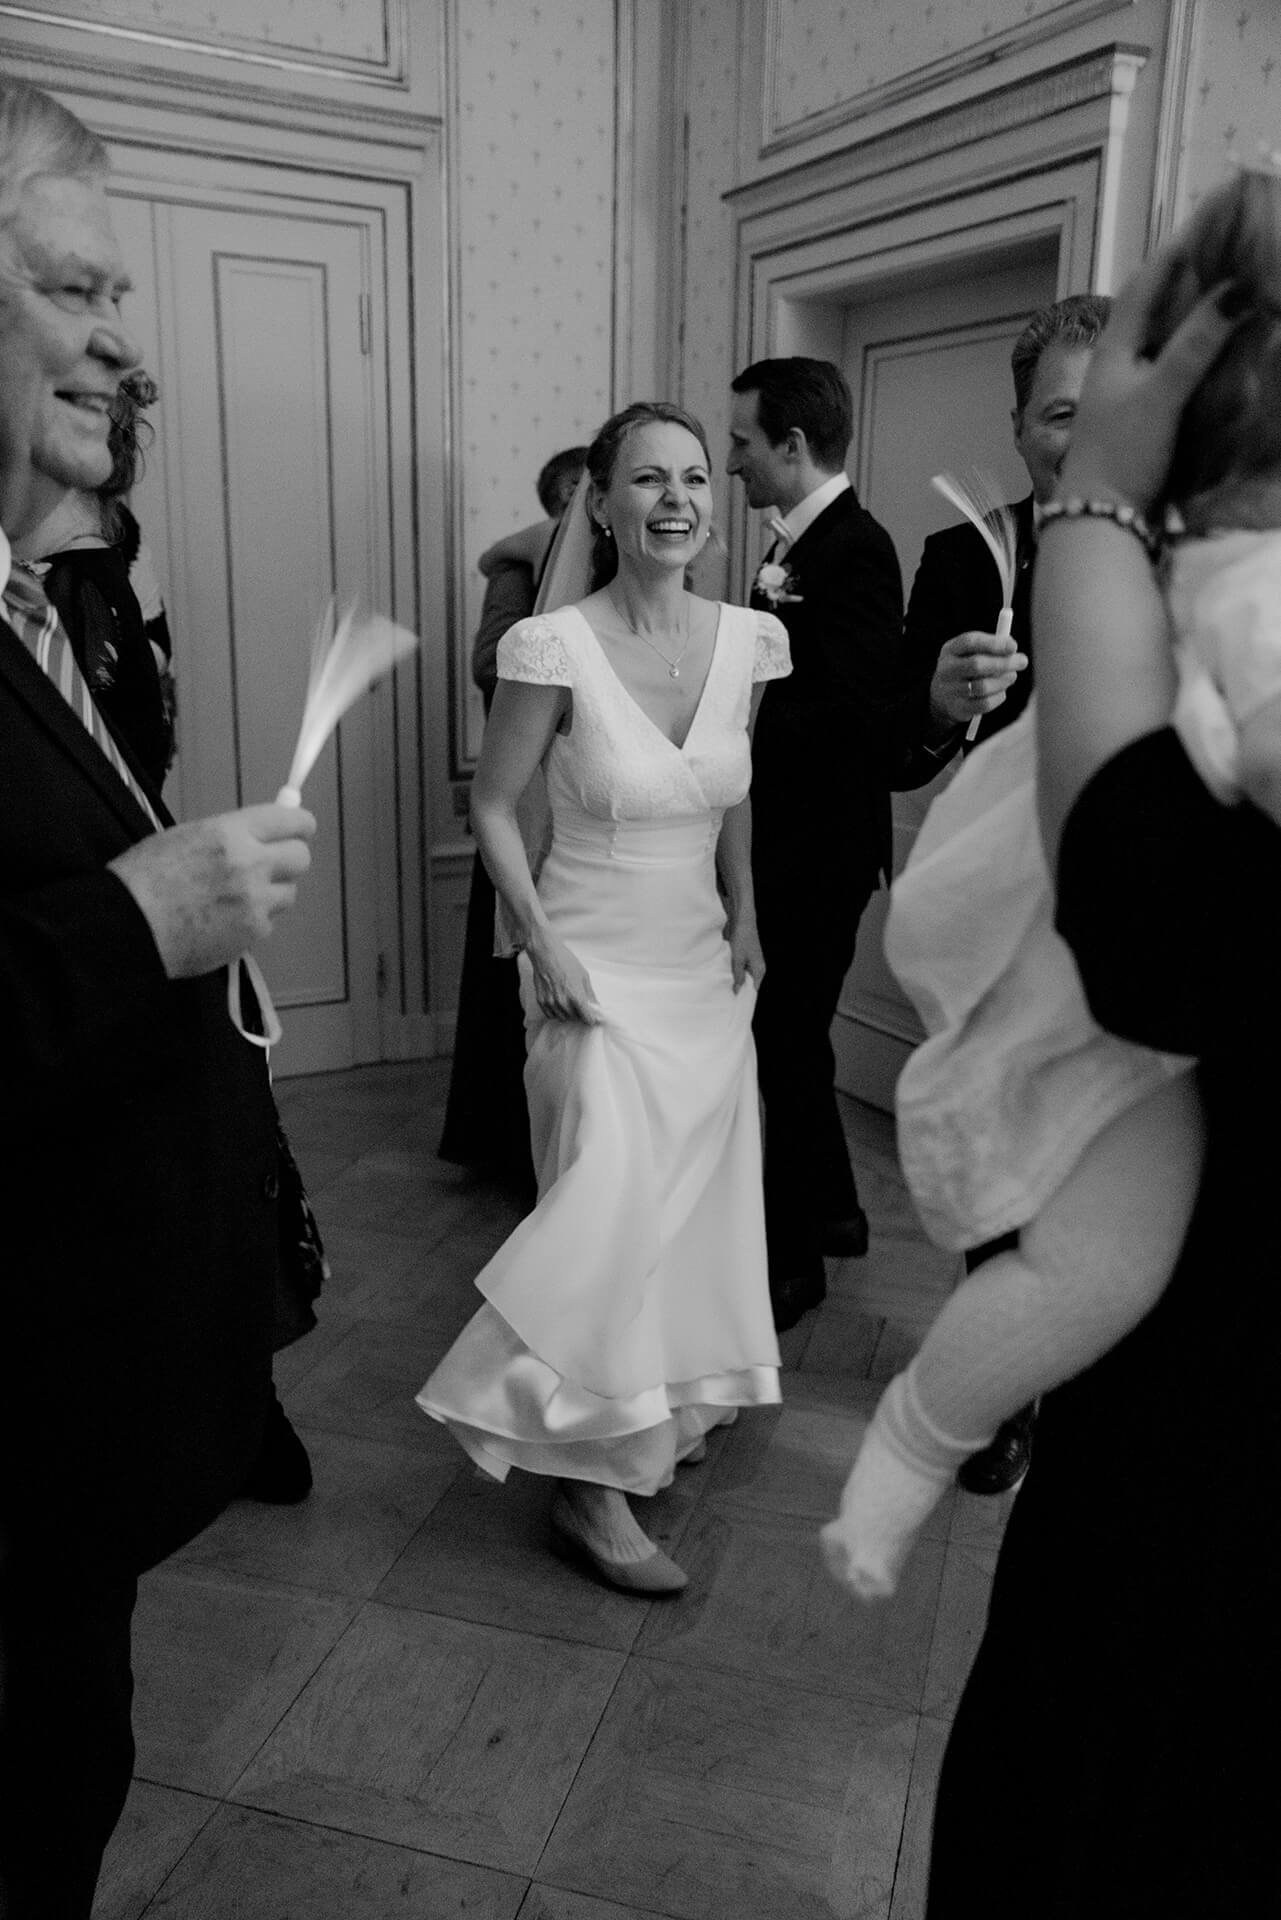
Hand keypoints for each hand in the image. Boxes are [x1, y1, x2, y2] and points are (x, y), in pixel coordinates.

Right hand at [109, 802, 314, 979]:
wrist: (127, 926)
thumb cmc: (142, 879)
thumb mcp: (184, 837)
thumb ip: (229, 835)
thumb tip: (260, 833)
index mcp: (230, 832)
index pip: (291, 821)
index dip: (300, 825)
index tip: (301, 829)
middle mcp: (250, 864)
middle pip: (301, 858)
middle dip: (288, 860)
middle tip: (270, 866)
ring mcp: (255, 902)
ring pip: (288, 893)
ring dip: (270, 894)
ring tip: (235, 899)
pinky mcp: (252, 934)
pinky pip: (268, 923)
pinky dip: (252, 922)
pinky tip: (223, 921)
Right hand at [523, 926, 603, 1023]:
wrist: (546, 954)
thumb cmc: (565, 961)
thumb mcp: (583, 975)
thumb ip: (589, 993)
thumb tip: (595, 1004)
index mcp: (576, 995)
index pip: (586, 1017)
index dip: (591, 1019)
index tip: (592, 1018)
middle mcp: (563, 1002)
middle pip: (575, 1018)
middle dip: (579, 1014)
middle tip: (580, 1006)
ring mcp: (551, 1002)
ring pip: (563, 1017)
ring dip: (568, 1014)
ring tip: (568, 1002)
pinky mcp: (541, 1001)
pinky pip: (550, 1015)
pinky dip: (556, 1012)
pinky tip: (558, 1003)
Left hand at [726, 908, 764, 992]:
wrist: (742, 920)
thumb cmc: (742, 939)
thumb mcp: (737, 960)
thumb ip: (737, 976)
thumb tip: (737, 991)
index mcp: (759, 970)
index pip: (753, 989)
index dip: (744, 996)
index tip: (734, 1003)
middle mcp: (757, 967)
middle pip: (747, 983)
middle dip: (737, 987)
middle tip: (725, 995)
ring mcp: (750, 961)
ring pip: (742, 975)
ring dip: (733, 978)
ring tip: (722, 985)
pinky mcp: (744, 956)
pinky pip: (738, 968)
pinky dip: (732, 970)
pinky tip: (723, 973)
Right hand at [928, 629, 1027, 729]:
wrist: (942, 698)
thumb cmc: (966, 670)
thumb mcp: (971, 653)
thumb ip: (990, 648)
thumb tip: (1012, 647)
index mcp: (950, 650)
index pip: (970, 642)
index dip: (993, 643)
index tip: (1013, 646)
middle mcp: (947, 670)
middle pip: (976, 664)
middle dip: (1004, 662)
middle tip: (1022, 661)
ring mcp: (950, 691)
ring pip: (983, 686)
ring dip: (1003, 680)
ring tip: (1012, 676)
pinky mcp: (958, 709)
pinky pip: (984, 704)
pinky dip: (998, 697)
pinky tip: (1001, 692)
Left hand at [1058, 255, 1243, 512]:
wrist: (1100, 522)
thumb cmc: (1122, 456)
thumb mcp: (1160, 394)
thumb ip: (1196, 343)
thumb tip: (1238, 289)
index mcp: (1116, 345)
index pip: (1152, 277)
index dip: (1186, 241)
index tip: (1219, 209)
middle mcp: (1124, 360)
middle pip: (1164, 301)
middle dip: (1199, 269)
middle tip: (1238, 241)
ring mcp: (1137, 387)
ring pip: (1174, 332)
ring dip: (1204, 307)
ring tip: (1242, 280)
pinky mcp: (1152, 414)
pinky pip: (1183, 365)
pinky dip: (1207, 347)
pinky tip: (1231, 343)